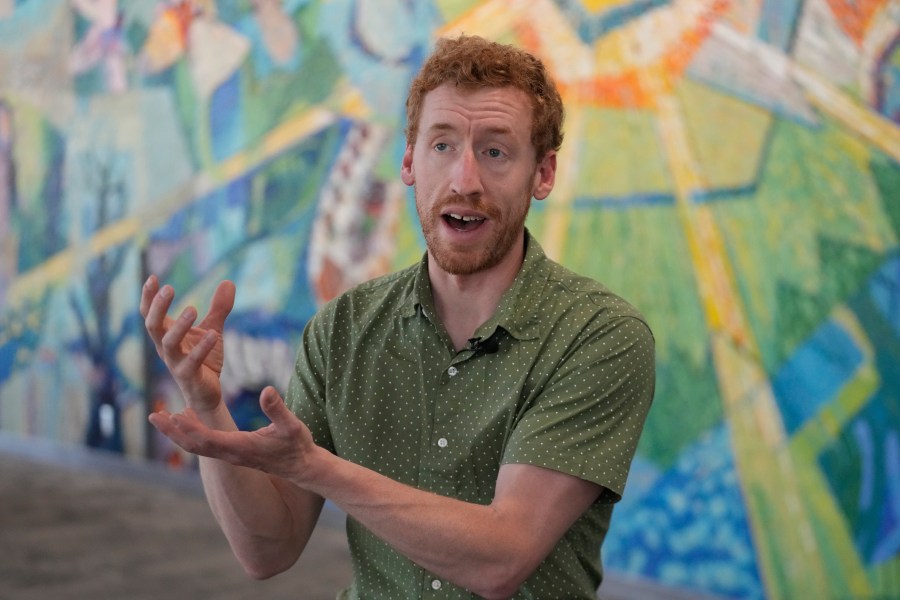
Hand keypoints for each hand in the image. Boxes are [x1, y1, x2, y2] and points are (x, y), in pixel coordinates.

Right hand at [141, 275, 234, 412]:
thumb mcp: (212, 328)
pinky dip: (201, 347)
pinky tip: (213, 335)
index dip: (148, 297)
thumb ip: (218, 307)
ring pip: (168, 343)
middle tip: (169, 288)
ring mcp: (175, 363)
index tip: (153, 277)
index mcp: (167, 335)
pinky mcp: (189, 376)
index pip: (150, 314)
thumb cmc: (204, 359)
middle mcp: (166, 348)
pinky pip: (192, 361)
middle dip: (158, 307)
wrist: (207, 393)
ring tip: (193, 309)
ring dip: (179, 326)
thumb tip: (229, 282)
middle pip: (153, 325)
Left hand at [149, 386, 319, 481]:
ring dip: (178, 432)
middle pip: (194, 445)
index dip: (191, 428)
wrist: (303, 467)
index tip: (174, 415)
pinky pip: (205, 443)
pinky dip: (192, 431)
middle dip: (172, 432)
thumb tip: (267, 390)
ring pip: (197, 445)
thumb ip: (277, 409)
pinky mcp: (233, 452)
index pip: (208, 440)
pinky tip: (188, 416)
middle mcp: (231, 453)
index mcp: (241, 448)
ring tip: (163, 415)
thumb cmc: (298, 446)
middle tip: (153, 416)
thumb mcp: (292, 425)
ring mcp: (231, 454)